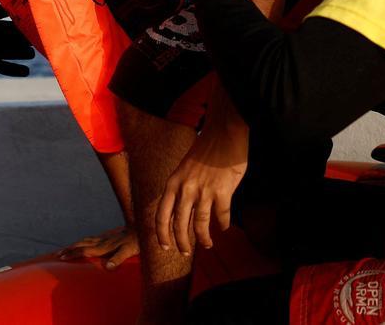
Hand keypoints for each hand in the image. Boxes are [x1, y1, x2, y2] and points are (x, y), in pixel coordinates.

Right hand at [58, 225, 138, 269]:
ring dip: (74, 245)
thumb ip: (119, 259)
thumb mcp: (128, 252)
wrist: (141, 228)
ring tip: (66, 249)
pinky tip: (84, 243)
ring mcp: (104, 239)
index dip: (73, 254)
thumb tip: (109, 267)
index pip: (84, 251)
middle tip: (58, 254)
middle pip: (81, 245)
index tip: (62, 258)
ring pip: (85, 241)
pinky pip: (91, 239)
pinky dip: (83, 242)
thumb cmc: (135, 242)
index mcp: (103, 247)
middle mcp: (101, 242)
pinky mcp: (108, 237)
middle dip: (69, 250)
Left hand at [155, 115, 247, 254]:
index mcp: (173, 183)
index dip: (162, 235)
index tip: (165, 247)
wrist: (223, 132)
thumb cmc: (205, 149)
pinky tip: (223, 227)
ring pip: (200, 226)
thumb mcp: (184, 168)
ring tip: (207, 245)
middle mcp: (185, 190)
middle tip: (185, 252)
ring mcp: (204, 192)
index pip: (161, 216)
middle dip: (182, 243)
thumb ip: (182, 188)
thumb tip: (183, 210)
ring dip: (203, 239)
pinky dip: (222, 225)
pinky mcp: (222, 192)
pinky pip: (221, 216)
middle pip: (179, 226)